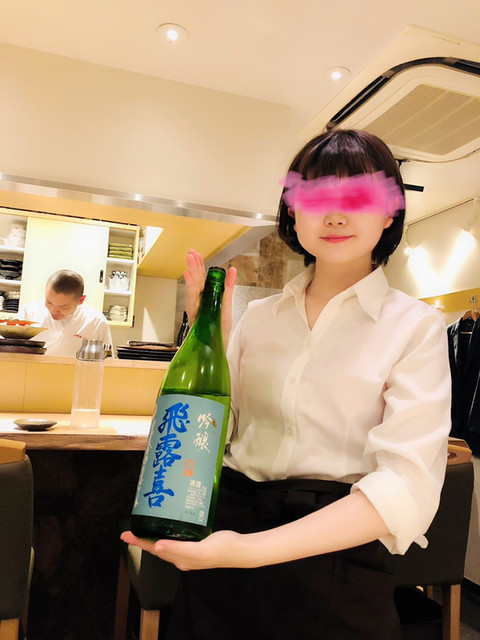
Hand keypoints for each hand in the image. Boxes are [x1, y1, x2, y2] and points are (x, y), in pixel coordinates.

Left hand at [120, 529, 245, 570]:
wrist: (240, 549)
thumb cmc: (221, 550)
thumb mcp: (200, 550)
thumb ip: (179, 549)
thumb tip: (157, 547)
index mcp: (180, 559)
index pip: (155, 549)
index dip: (139, 542)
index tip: (125, 535)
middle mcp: (182, 556)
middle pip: (157, 546)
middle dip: (143, 539)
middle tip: (129, 530)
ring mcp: (189, 550)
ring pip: (166, 542)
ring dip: (153, 535)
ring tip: (144, 526)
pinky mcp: (196, 542)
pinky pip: (177, 537)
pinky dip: (168, 531)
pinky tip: (168, 524)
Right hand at [184, 249, 236, 346]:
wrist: (217, 347)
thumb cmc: (220, 329)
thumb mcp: (227, 305)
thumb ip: (228, 287)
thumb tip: (233, 269)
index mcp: (208, 297)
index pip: (203, 278)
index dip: (199, 266)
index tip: (196, 254)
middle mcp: (200, 301)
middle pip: (197, 281)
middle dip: (194, 266)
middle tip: (191, 253)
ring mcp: (196, 308)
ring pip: (193, 287)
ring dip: (191, 272)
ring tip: (190, 259)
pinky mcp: (195, 315)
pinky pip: (192, 299)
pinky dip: (190, 287)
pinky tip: (188, 276)